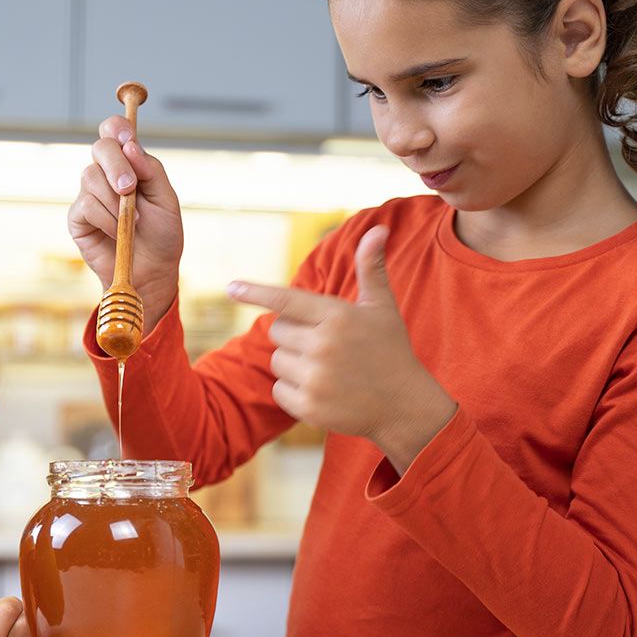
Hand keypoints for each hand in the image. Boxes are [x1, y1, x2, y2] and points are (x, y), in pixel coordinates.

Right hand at [68, 114, 184, 334]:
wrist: (152, 272)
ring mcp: (89, 195)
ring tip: (133, 223)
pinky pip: (86, 206)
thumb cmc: (161, 236)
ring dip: (115, 202)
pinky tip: (118, 234)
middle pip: (100, 148)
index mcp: (128, 164)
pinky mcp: (78, 218)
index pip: (114, 131)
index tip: (129, 141)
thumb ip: (151, 171)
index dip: (117, 128)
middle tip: (130, 188)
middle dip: (116, 165)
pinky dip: (106, 220)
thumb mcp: (166, 200)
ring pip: (91, 177)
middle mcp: (106, 174)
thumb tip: (131, 146)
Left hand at [227, 225, 455, 473]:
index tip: (231, 287)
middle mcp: (323, 345)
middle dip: (294, 335)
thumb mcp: (382, 307)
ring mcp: (315, 378)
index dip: (256, 292)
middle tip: (325, 345)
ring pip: (277, 361)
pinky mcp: (309, 406)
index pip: (286, 300)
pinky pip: (278, 390)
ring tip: (327, 369)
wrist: (405, 406)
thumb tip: (378, 229)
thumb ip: (371, 268)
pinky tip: (323, 391)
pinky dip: (293, 391)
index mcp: (337, 316)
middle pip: (277, 331)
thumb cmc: (390, 350)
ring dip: (294, 363)